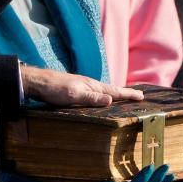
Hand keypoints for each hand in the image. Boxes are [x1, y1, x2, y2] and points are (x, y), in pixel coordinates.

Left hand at [21, 65, 143, 105]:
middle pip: (113, 89)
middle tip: (139, 95)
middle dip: (126, 93)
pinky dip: (105, 95)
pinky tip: (102, 99)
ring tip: (125, 97)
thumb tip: (111, 100)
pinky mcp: (78, 90)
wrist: (40, 82)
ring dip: (116, 94)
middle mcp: (91, 85)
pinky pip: (97, 93)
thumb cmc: (56, 89)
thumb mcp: (74, 95)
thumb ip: (92, 98)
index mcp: (93, 86)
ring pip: (105, 91)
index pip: (115, 91)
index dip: (128, 94)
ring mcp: (84, 86)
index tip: (142, 96)